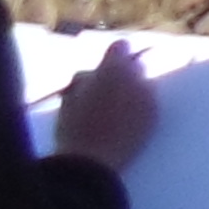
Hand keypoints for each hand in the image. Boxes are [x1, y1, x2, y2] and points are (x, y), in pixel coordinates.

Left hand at [52, 40, 154, 169]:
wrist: (89, 160)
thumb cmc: (126, 130)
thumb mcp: (148, 105)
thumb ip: (143, 83)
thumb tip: (138, 70)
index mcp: (112, 68)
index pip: (119, 48)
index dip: (127, 55)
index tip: (136, 66)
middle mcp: (87, 77)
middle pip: (98, 69)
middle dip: (108, 76)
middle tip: (122, 93)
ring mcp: (70, 97)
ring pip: (83, 88)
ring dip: (92, 93)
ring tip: (105, 111)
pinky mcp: (60, 117)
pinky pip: (73, 106)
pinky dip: (81, 110)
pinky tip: (92, 124)